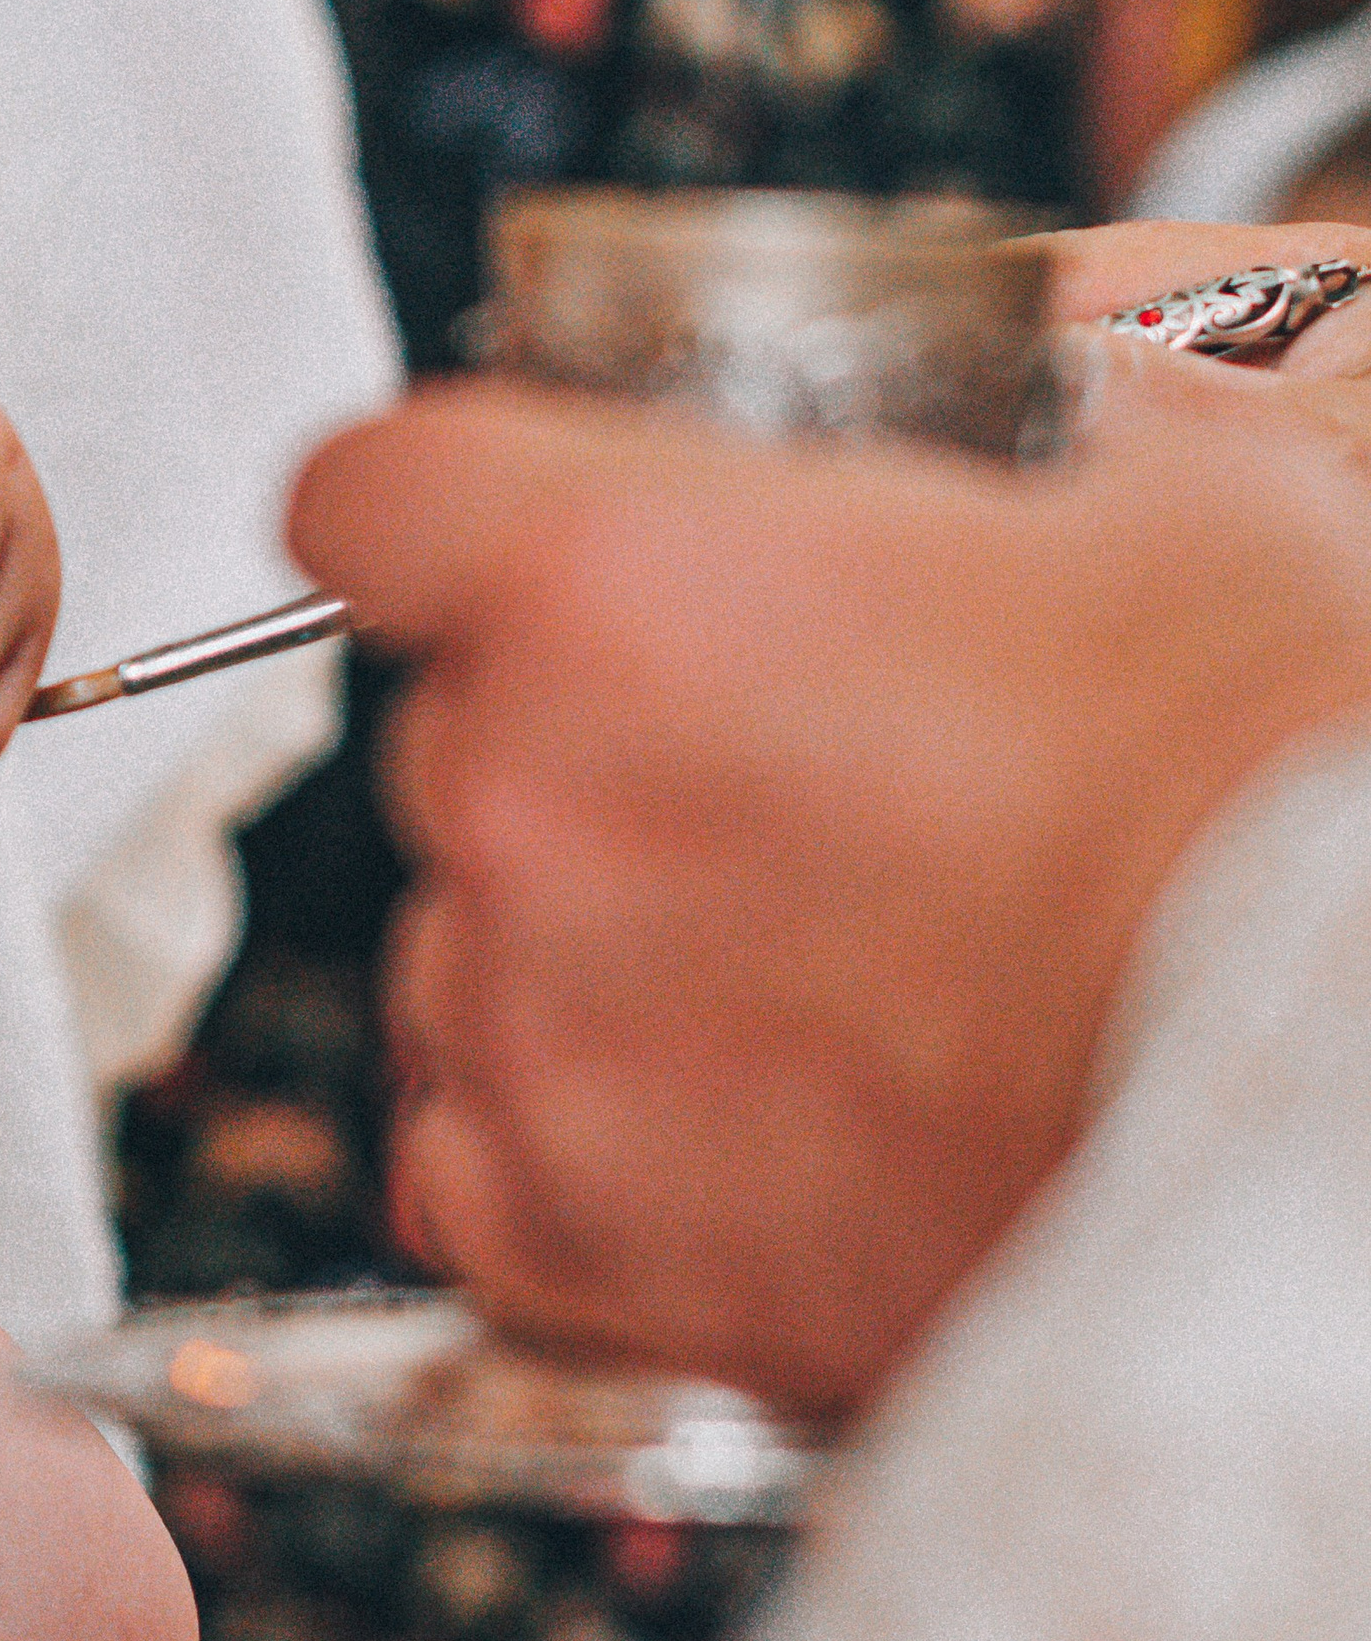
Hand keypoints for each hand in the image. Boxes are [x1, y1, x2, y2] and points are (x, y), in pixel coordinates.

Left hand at [289, 373, 1370, 1421]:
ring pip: (459, 954)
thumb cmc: (1268, 795)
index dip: (439, 519)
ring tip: (796, 978)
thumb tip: (1037, 408)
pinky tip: (724, 1123)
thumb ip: (1014, 430)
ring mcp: (530, 1028)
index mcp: (607, 576)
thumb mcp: (1170, 490)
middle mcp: (524, 800)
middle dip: (577, 751)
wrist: (1341, 1099)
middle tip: (775, 788)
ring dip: (575, 955)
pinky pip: (473, 1171)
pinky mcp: (574, 1233)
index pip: (367, 499)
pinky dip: (567, 1154)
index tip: (499, 554)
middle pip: (449, 742)